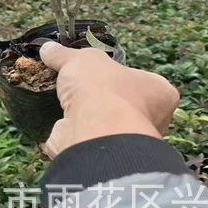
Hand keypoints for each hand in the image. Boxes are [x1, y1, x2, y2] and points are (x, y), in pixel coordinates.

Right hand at [39, 42, 179, 159]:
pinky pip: (88, 144)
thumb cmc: (103, 89)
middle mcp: (151, 120)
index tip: (100, 71)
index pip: (144, 81)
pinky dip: (73, 136)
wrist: (95, 134)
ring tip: (65, 105)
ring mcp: (129, 143)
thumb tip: (48, 49)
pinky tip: (59, 126)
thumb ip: (64, 54)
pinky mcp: (105, 158)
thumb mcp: (81, 59)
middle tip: (80, 88)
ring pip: (107, 127)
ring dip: (87, 118)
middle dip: (102, 98)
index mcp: (160, 92)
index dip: (120, 74)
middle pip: (124, 104)